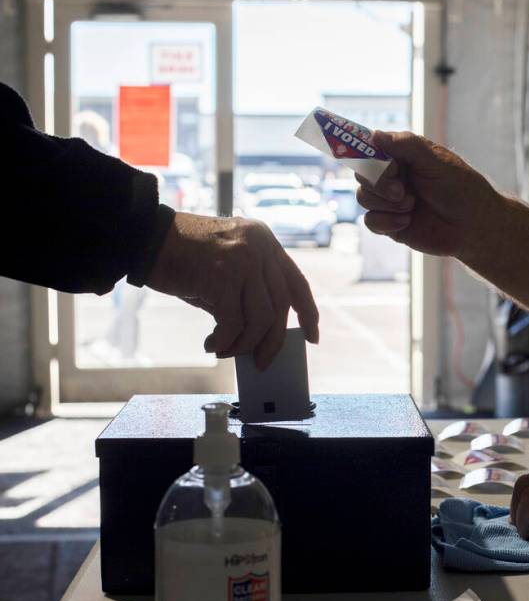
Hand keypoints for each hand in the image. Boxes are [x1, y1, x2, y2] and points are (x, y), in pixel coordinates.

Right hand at [146, 213, 318, 369]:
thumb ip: (248, 292)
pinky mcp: (222, 275)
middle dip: (274, 340)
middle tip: (262, 361)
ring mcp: (243, 260)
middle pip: (282, 305)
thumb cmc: (181, 257)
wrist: (144, 238)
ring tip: (225, 350)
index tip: (312, 337)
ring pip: (261, 318)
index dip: (308, 313)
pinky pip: (234, 322)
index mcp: (265, 241)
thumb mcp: (226, 267)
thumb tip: (263, 337)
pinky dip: (225, 341)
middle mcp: (259, 247)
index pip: (297, 282)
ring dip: (244, 344)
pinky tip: (212, 344)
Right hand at [354, 131, 504, 259]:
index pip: (371, 149)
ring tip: (411, 206)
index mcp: (402, 156)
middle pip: (363, 175)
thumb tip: (375, 135)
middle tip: (401, 191)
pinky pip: (370, 222)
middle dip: (380, 184)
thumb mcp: (435, 160)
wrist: (473, 226)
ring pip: (364, 198)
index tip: (375, 162)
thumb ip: (406, 145)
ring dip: (386, 204)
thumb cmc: (460, 188)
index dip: (367, 155)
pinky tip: (407, 221)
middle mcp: (393, 176)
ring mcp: (390, 201)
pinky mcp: (391, 224)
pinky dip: (386, 221)